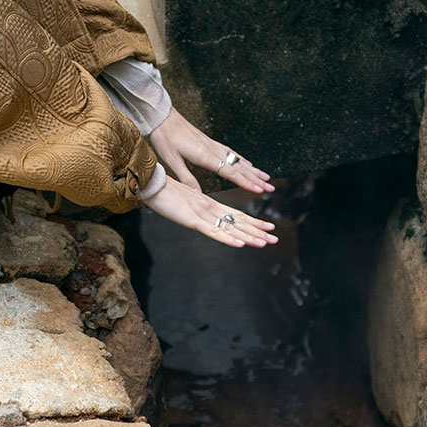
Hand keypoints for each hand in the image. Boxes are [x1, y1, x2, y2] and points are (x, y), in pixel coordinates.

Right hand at [141, 176, 277, 247]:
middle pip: (237, 222)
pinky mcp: (192, 219)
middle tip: (275, 238)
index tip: (268, 227)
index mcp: (209, 204)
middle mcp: (210, 208)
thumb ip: (195, 208)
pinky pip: (213, 231)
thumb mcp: (184, 202)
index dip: (253, 222)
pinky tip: (240, 244)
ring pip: (230, 228)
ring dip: (248, 236)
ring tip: (265, 242)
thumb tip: (204, 215)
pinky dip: (227, 238)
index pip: (236, 215)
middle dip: (257, 231)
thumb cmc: (165, 192)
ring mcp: (202, 214)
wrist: (151, 182)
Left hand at [148, 110, 273, 193]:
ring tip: (266, 178)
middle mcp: (213, 150)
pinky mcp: (210, 142)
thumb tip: (198, 196)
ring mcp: (213, 145)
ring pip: (238, 160)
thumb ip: (186, 178)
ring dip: (253, 170)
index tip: (258, 190)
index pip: (230, 172)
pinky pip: (231, 152)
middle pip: (239, 167)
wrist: (162, 117)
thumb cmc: (165, 138)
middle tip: (271, 188)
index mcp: (204, 156)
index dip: (245, 182)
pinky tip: (248, 163)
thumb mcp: (171, 160)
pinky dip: (242, 159)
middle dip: (256, 179)